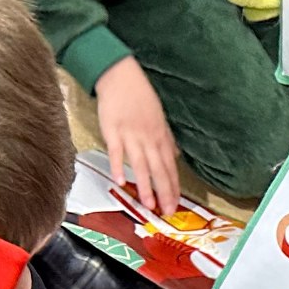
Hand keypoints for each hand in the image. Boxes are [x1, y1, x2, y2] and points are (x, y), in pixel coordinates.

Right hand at [95, 56, 180, 215]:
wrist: (120, 76)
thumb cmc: (140, 96)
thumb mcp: (159, 117)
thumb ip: (166, 139)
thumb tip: (174, 155)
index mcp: (160, 136)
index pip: (170, 166)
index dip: (174, 186)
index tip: (176, 204)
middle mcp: (148, 138)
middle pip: (158, 169)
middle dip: (164, 192)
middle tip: (167, 212)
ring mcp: (130, 135)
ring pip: (140, 164)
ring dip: (146, 186)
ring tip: (149, 205)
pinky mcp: (112, 131)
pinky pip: (116, 152)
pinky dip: (118, 166)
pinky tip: (120, 181)